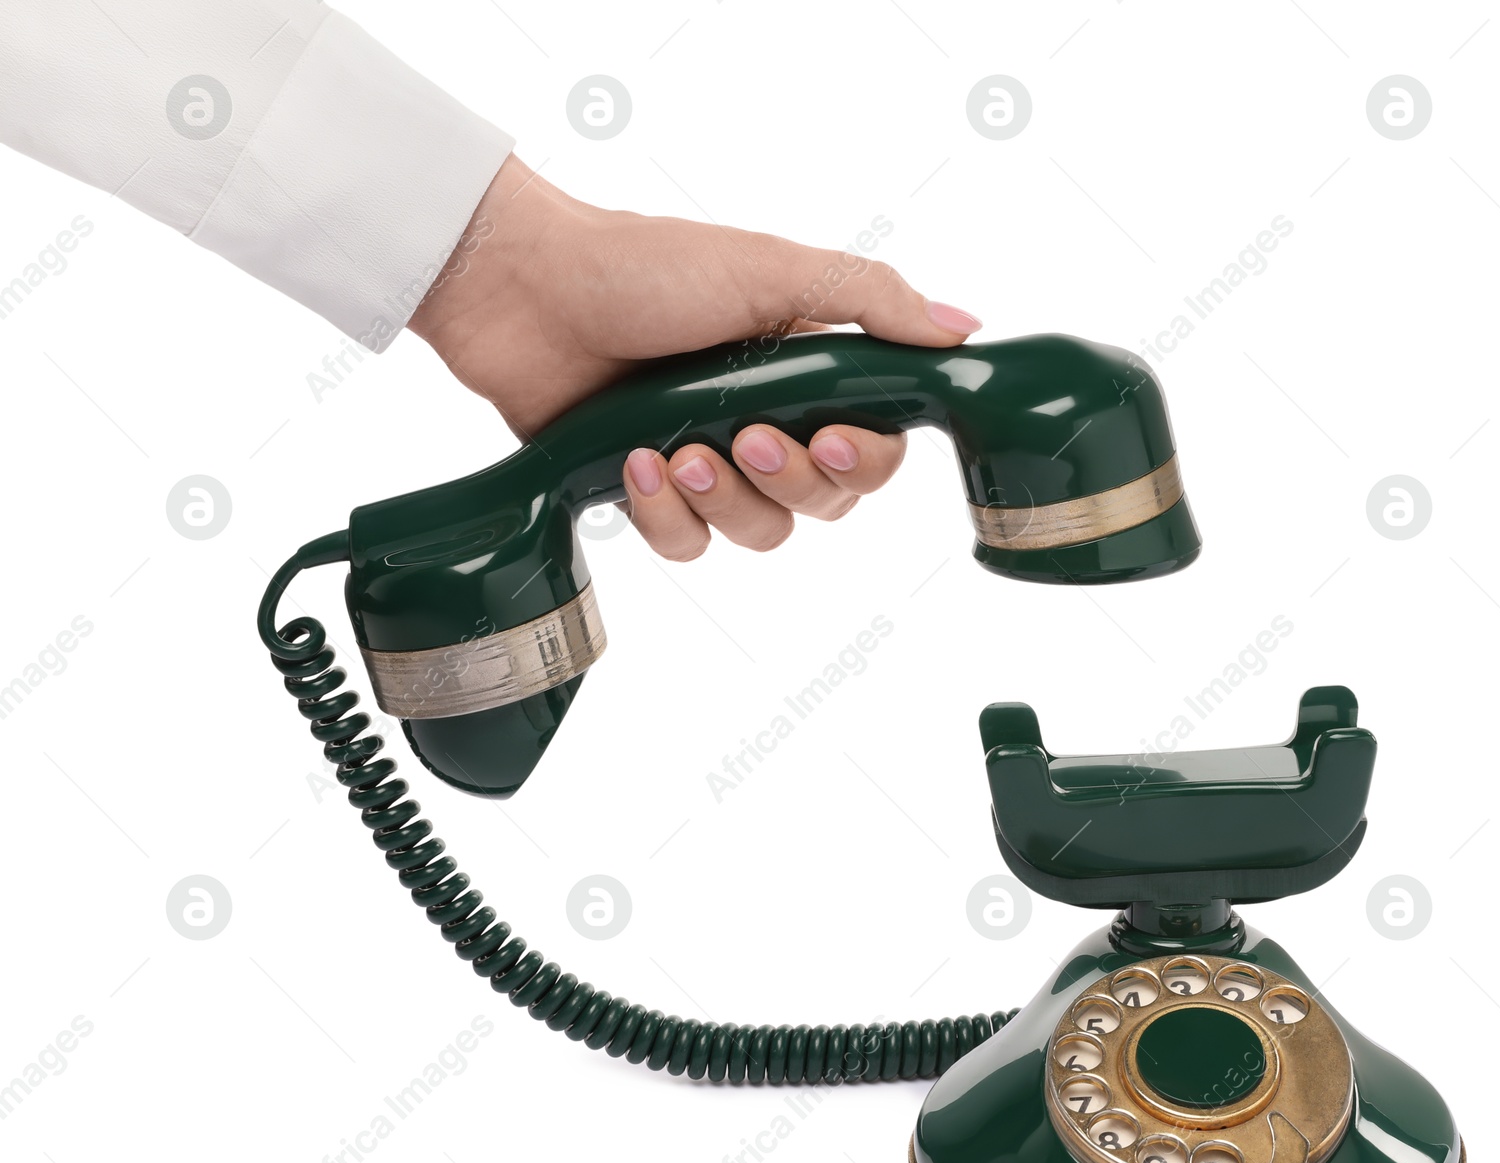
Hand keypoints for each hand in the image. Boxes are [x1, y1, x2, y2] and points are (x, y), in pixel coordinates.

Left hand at [408, 154, 980, 559]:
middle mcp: (763, 420)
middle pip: (822, 504)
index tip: (829, 441)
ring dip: (721, 501)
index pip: (873, 450)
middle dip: (786, 482)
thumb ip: (871, 301)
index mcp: (805, 370)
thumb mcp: (772, 269)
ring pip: (758, 533)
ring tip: (672, 451)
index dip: (862, 463)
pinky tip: (633, 465)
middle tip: (744, 439)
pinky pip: (685, 546)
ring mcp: (704, 460)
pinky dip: (662, 516)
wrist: (524, 290)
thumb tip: (964, 329)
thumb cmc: (645, 267)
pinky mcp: (645, 492)